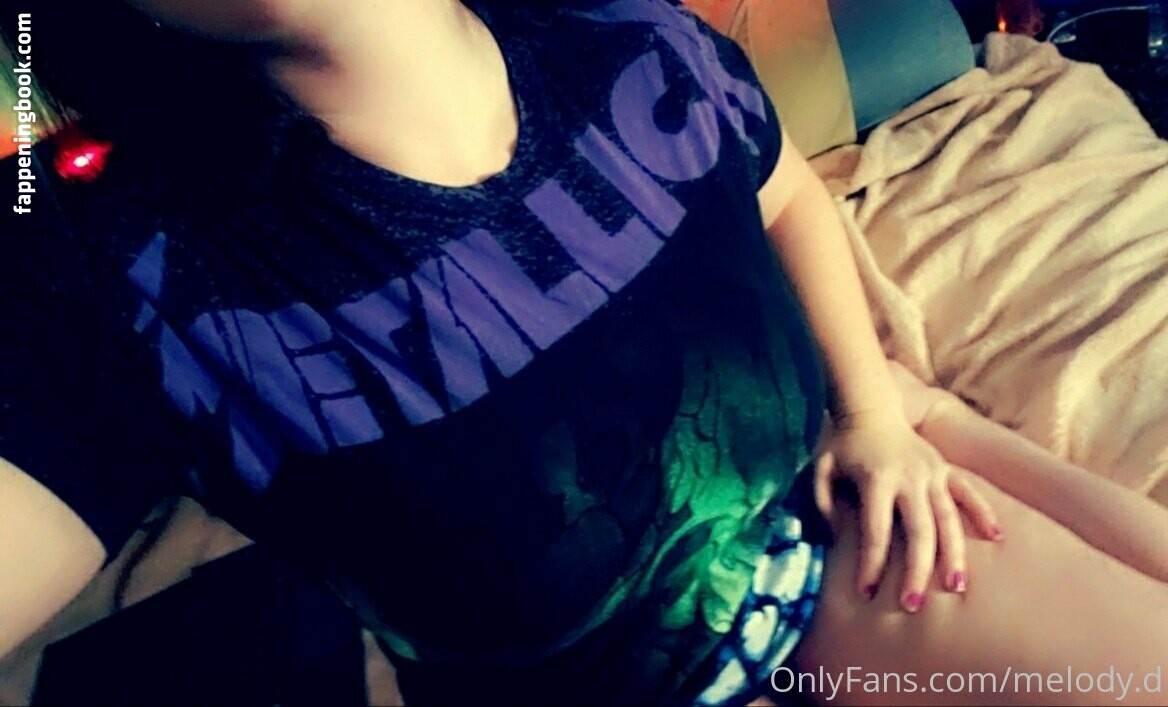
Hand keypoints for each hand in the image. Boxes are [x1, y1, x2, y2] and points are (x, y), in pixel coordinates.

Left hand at [813, 410, 1000, 612]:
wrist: (870, 404)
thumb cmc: (842, 443)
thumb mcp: (822, 470)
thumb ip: (824, 504)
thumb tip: (835, 540)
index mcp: (876, 480)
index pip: (876, 531)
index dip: (871, 564)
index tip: (866, 592)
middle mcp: (909, 477)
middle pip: (919, 532)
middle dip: (917, 571)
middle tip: (911, 604)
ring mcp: (932, 472)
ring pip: (948, 519)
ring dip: (953, 554)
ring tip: (956, 587)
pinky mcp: (945, 468)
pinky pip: (968, 492)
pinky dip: (983, 513)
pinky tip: (996, 537)